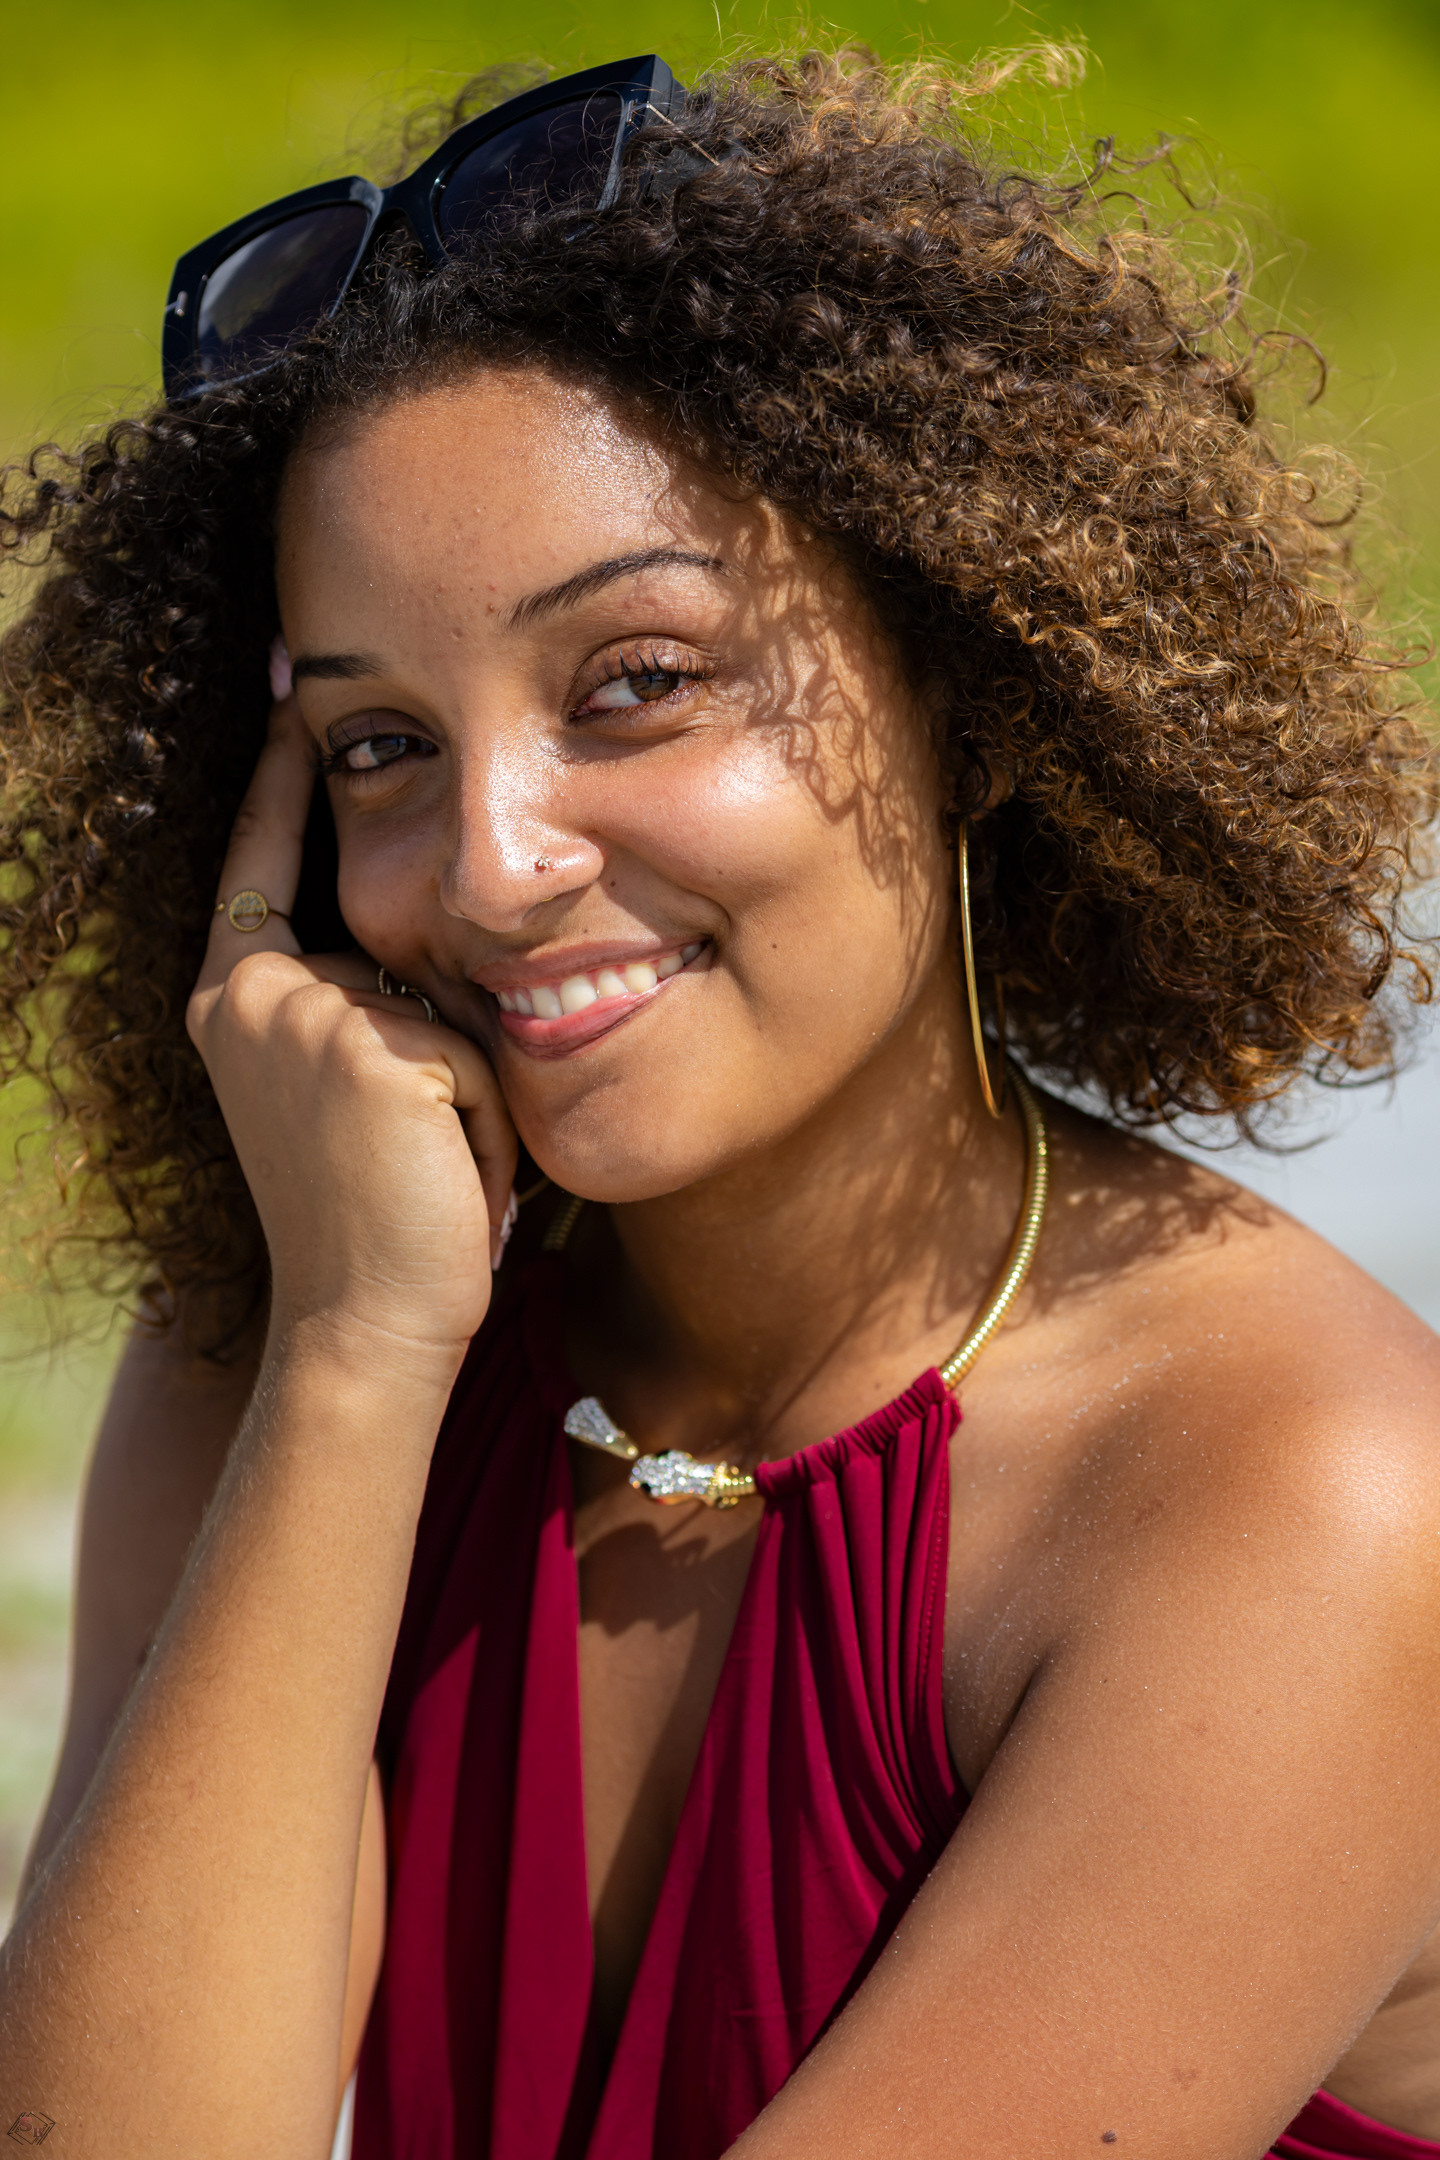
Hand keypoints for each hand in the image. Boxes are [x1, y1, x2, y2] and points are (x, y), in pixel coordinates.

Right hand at [187, 690, 516, 1371]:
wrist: (369, 1324)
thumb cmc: (378, 1221)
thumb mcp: (347, 1090)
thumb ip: (362, 1005)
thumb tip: (442, 934)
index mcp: (233, 998)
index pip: (262, 863)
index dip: (280, 786)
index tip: (292, 698)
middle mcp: (254, 994)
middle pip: (395, 945)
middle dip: (438, 1041)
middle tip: (410, 1156)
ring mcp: (307, 1014)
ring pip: (447, 1004)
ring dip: (470, 1088)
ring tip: (437, 1171)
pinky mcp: (372, 1047)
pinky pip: (477, 1053)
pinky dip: (489, 1119)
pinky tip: (453, 1179)